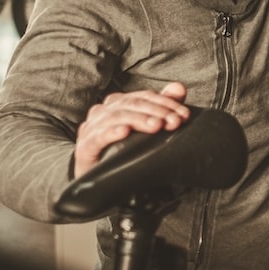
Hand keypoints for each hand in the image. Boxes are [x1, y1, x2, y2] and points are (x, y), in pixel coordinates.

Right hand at [73, 82, 189, 177]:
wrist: (100, 181)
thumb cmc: (123, 150)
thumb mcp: (146, 128)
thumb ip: (162, 106)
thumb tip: (179, 88)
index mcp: (117, 104)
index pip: (144, 97)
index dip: (166, 103)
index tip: (184, 115)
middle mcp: (103, 111)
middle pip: (132, 104)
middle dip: (157, 112)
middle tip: (174, 121)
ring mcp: (92, 128)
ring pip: (116, 116)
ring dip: (139, 120)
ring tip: (156, 125)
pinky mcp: (85, 148)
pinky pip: (97, 137)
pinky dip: (111, 132)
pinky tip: (124, 132)